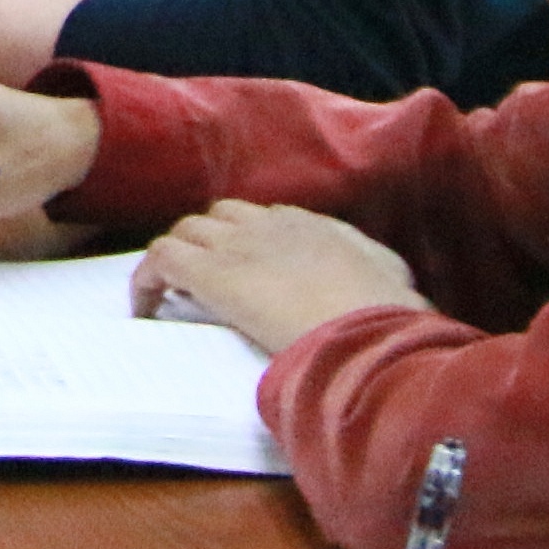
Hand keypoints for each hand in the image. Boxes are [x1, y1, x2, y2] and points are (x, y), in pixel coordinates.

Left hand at [138, 200, 423, 353]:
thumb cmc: (390, 320)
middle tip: (205, 280)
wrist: (367, 331)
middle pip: (223, 216)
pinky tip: (146, 308)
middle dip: (210, 242)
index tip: (251, 270)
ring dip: (178, 258)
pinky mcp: (209, 272)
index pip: (271, 219)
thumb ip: (390, 283)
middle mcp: (274, 225)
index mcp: (319, 227)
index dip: (252, 242)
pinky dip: (146, 280)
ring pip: (187, 230)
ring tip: (173, 294)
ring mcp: (238, 244)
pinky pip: (160, 258)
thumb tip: (403, 295)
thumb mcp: (400, 290)